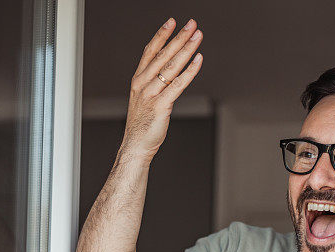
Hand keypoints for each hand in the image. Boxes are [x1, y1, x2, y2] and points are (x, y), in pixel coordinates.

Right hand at [120, 17, 203, 162]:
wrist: (135, 146)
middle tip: (192, 24)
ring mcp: (151, 94)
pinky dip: (190, 71)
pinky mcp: (161, 106)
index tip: (172, 22)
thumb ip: (155, 84)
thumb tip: (171, 72)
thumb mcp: (144, 99)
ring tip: (197, 36)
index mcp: (138, 80)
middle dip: (179, 37)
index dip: (161, 35)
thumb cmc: (142, 125)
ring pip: (171, 66)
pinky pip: (178, 84)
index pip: (150, 52)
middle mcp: (143, 84)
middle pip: (163, 55)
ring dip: (186, 49)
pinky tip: (198, 60)